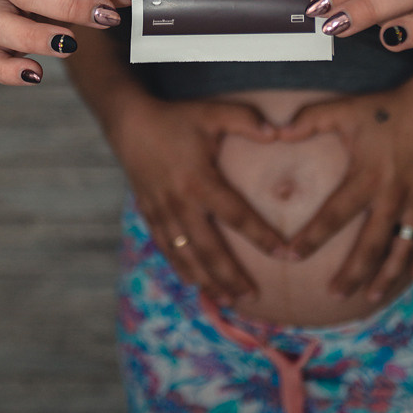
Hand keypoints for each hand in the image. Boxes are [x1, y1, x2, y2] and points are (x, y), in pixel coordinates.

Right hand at [114, 96, 287, 303]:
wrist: (129, 123)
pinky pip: (167, 249)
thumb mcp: (212, 113)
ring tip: (228, 300)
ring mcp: (162, 212)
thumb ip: (246, 120)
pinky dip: (181, 269)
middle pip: (209, 249)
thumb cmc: (175, 118)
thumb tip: (278, 132)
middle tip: (253, 297)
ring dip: (207, 280)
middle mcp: (180, 204)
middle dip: (231, 276)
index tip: (283, 254)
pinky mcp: (149, 214)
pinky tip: (195, 282)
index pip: (236, 215)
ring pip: (186, 256)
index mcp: (200, 181)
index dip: (261, 236)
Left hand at [279, 75, 412, 302]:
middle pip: (370, 246)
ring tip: (371, 297)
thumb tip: (277, 131)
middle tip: (333, 295)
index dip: (311, 238)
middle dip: (351, 274)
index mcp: (366, 178)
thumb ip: (309, 120)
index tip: (290, 256)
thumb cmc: (386, 108)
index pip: (333, 216)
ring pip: (402, 249)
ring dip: (387, 275)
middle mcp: (392, 196)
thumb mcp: (345, 110)